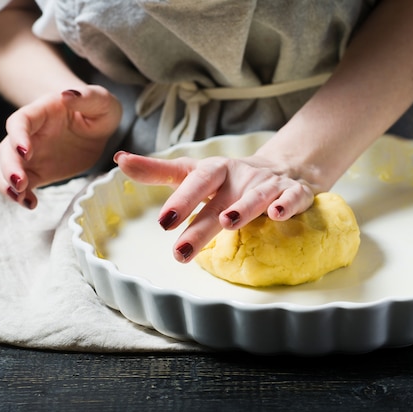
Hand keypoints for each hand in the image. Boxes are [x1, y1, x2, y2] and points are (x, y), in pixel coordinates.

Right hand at [0, 85, 121, 208]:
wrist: (98, 126)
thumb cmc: (98, 108)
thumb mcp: (100, 100)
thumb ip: (86, 97)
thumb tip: (67, 95)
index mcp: (42, 112)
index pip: (20, 121)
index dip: (17, 136)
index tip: (26, 152)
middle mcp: (30, 133)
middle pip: (6, 148)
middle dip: (8, 167)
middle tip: (20, 184)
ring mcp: (31, 154)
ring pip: (5, 168)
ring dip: (7, 184)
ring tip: (21, 198)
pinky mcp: (38, 171)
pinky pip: (23, 185)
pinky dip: (22, 195)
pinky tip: (31, 204)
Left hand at [114, 151, 315, 262]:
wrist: (283, 169)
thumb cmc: (230, 178)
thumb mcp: (195, 172)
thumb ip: (159, 171)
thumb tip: (119, 159)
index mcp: (215, 170)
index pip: (195, 180)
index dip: (180, 199)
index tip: (162, 222)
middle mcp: (240, 176)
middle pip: (218, 199)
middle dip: (200, 225)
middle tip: (180, 251)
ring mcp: (267, 185)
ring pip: (255, 196)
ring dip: (243, 207)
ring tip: (228, 222)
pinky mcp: (293, 192)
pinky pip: (292, 197)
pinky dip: (286, 204)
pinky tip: (277, 215)